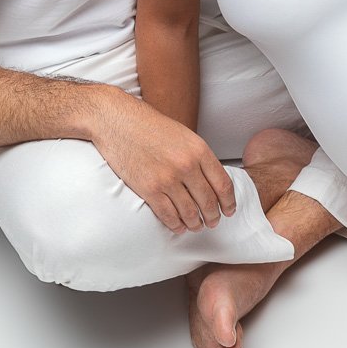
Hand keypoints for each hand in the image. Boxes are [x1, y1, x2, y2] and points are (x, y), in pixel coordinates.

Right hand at [91, 91, 236, 233]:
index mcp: (199, 150)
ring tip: (196, 226)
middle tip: (213, 221)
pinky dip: (176, 225)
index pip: (223, 184)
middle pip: (208, 201)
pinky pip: (169, 215)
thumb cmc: (149, 125)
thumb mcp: (183, 135)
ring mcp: (168, 179)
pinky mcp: (149, 189)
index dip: (229, 202)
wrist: (117, 121)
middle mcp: (186, 165)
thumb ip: (198, 156)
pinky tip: (178, 226)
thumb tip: (210, 180)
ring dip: (195, 223)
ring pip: (190, 212)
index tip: (229, 210)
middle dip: (213, 216)